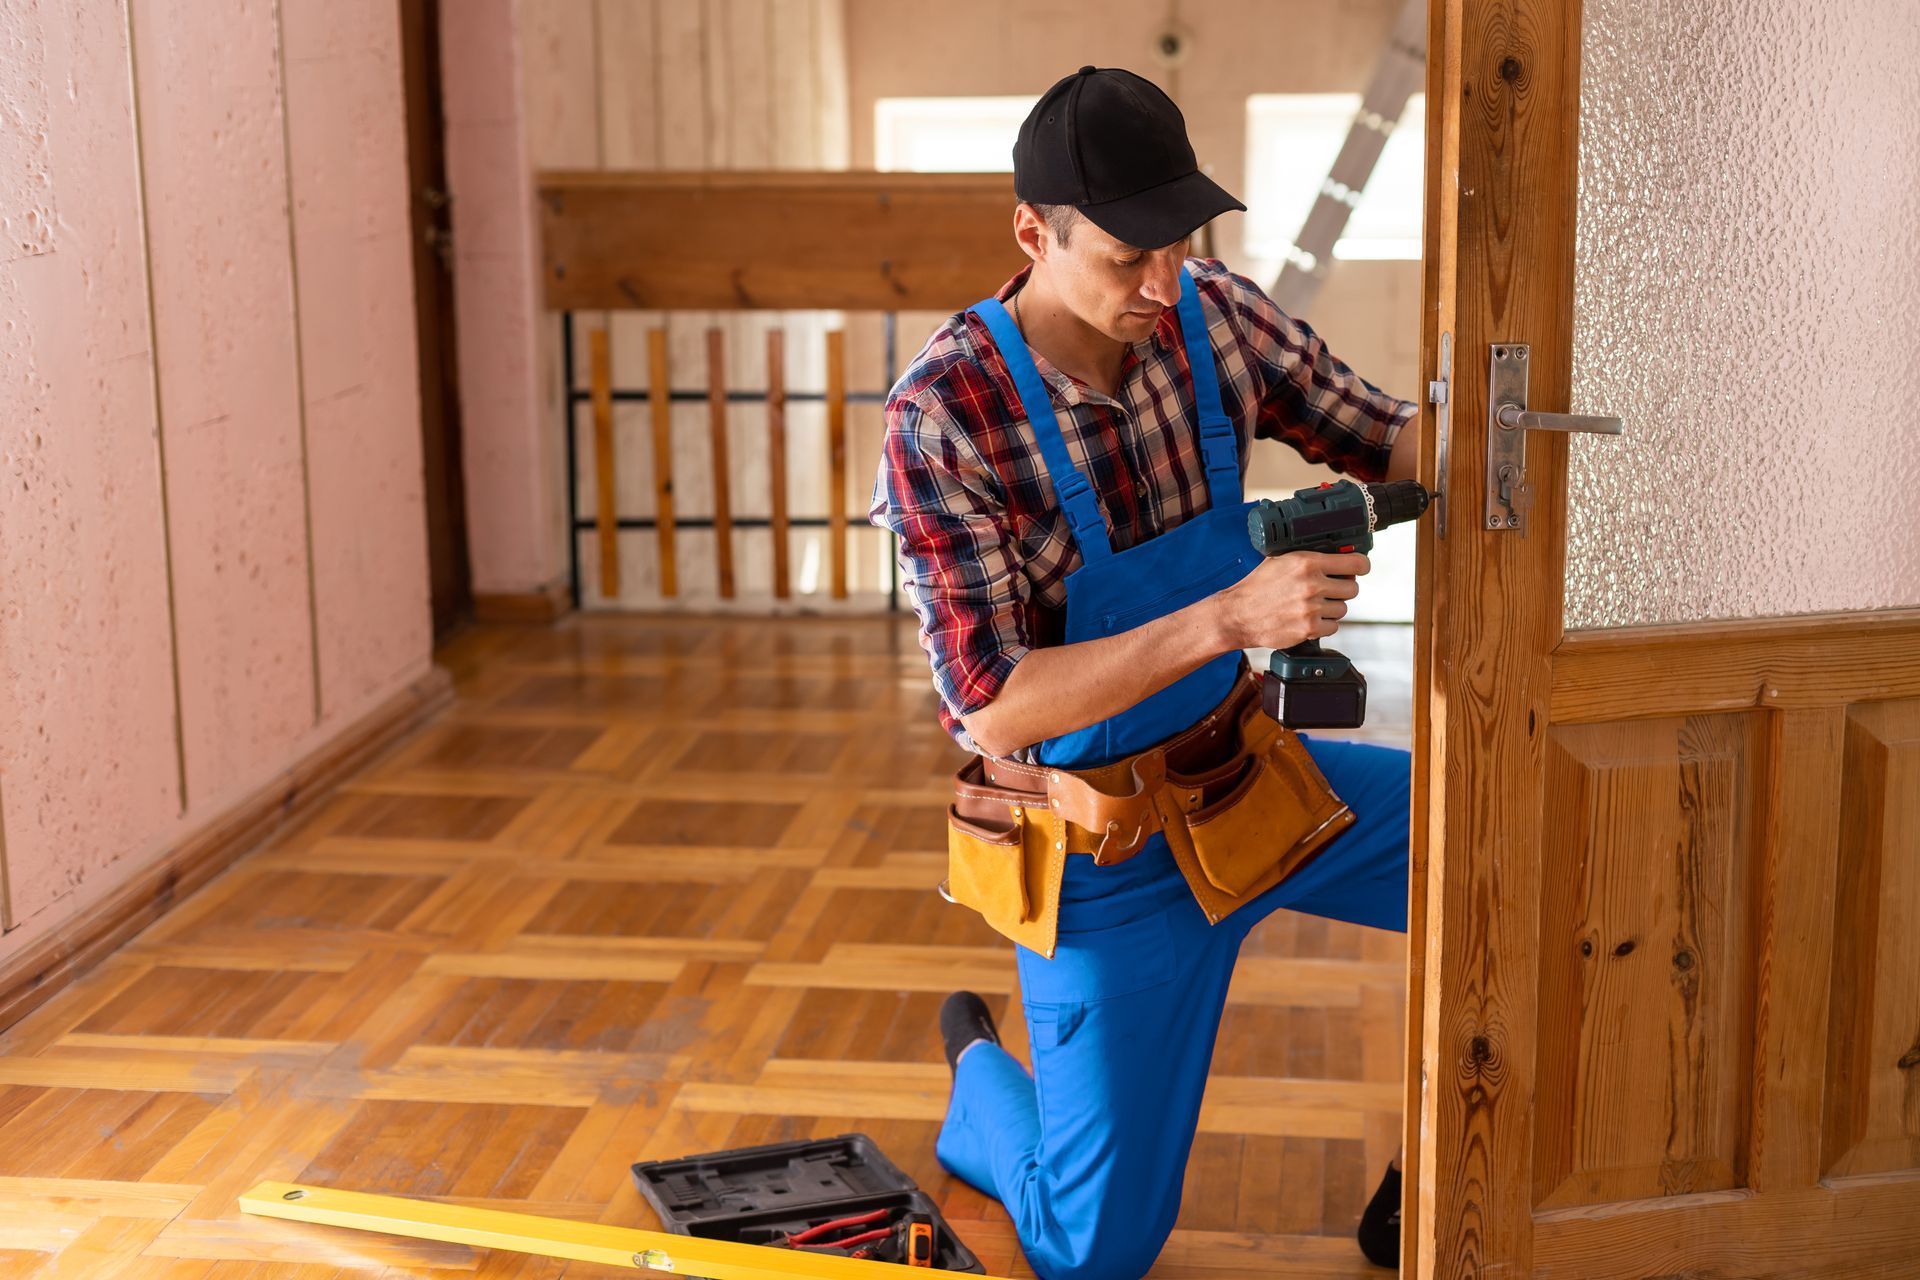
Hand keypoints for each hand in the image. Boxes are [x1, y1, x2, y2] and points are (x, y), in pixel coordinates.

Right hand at [1212, 551, 1368, 650]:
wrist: (1237, 615)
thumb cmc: (1257, 587)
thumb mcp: (1280, 560)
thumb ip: (1309, 556)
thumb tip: (1337, 554)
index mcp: (1307, 562)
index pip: (1356, 563)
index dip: (1360, 566)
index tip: (1358, 568)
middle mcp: (1312, 585)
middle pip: (1352, 588)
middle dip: (1342, 589)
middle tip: (1328, 590)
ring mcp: (1312, 609)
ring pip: (1343, 609)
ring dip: (1332, 608)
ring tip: (1312, 605)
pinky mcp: (1309, 629)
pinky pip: (1334, 627)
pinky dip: (1324, 625)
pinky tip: (1308, 619)